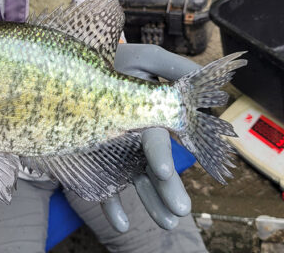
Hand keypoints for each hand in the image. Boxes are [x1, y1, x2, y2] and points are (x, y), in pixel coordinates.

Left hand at [101, 44, 200, 231]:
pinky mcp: (97, 160)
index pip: (159, 139)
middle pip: (153, 164)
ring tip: (168, 224)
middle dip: (168, 188)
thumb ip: (172, 67)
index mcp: (151, 115)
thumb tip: (205, 84)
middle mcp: (138, 136)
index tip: (163, 171)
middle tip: (181, 210)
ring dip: (152, 202)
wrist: (78, 67)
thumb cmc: (115, 61)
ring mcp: (118, 150)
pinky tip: (121, 224)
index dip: (161, 155)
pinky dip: (112, 205)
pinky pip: (103, 185)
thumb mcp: (143, 59)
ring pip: (137, 179)